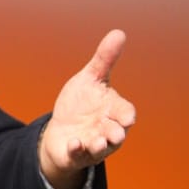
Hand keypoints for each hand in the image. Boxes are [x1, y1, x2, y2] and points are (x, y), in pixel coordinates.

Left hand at [39, 29, 134, 188]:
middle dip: (115, 134)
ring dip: (99, 145)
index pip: (125, 114)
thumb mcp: (90, 78)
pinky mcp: (76, 155)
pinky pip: (78, 155)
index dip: (126, 116)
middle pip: (116, 134)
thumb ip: (104, 60)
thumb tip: (119, 33)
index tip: (127, 118)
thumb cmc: (81, 103)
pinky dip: (77, 149)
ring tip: (97, 142)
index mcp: (113, 111)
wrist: (61, 129)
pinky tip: (73, 142)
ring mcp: (92, 144)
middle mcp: (106, 130)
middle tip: (115, 134)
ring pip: (100, 148)